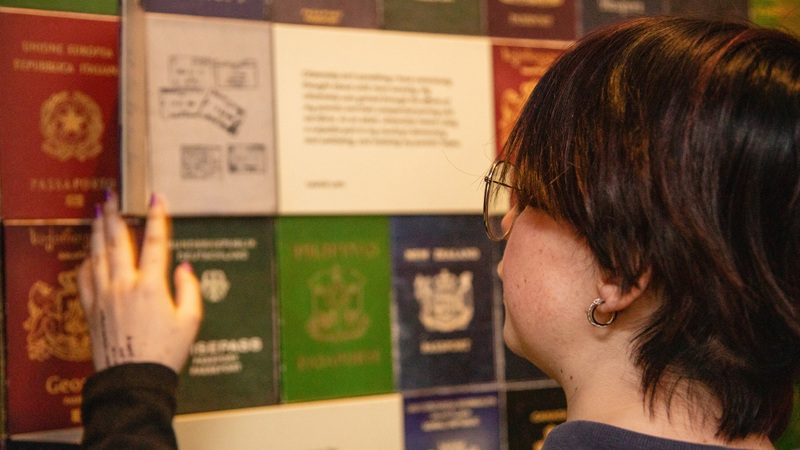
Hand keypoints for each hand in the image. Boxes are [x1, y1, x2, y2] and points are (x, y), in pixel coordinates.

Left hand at [78, 193, 202, 372]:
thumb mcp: (190, 320)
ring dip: (97, 231)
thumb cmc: (165, 352)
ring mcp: (104, 296)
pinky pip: (85, 278)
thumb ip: (189, 289)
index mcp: (151, 285)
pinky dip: (86, 261)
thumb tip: (183, 267)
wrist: (133, 378)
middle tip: (111, 195)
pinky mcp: (92, 309)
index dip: (157, 216)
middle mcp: (124, 285)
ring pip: (97, 254)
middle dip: (114, 214)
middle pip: (117, 240)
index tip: (156, 198)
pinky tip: (89, 254)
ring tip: (97, 213)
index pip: (155, 242)